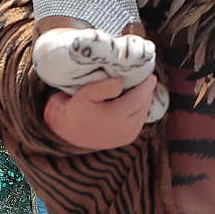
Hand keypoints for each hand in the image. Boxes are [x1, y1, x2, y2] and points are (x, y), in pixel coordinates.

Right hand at [43, 74, 157, 149]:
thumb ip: (105, 87)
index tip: (149, 73)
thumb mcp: (86, 93)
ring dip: (145, 100)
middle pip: (145, 105)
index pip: (140, 97)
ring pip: (144, 114)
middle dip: (147, 91)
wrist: (65, 131)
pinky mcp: (125, 140)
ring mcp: (126, 137)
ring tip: (141, 88)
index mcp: (116, 117)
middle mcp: (125, 130)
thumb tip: (122, 84)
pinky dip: (141, 111)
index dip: (147, 84)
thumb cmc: (75, 109)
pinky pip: (140, 122)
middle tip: (146, 78)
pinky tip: (136, 102)